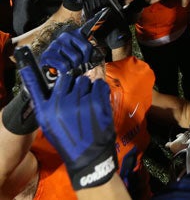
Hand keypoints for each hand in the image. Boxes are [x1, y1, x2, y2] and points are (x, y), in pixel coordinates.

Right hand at [19, 69, 116, 190]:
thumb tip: (50, 83)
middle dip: (74, 84)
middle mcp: (61, 103)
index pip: (45, 83)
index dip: (57, 79)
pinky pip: (99, 85)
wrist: (88, 156)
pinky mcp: (97, 102)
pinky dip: (100, 90)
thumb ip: (46, 104)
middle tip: (78, 94)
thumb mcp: (49, 125)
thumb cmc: (69, 140)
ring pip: (85, 80)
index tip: (62, 76)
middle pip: (69, 78)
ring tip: (88, 99)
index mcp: (46, 110)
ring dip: (88, 87)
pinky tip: (98, 100)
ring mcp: (80, 102)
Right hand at [39, 28, 94, 79]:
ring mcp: (56, 44)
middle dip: (82, 62)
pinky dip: (65, 70)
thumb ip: (89, 50)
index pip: (88, 45)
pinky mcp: (47, 54)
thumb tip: (101, 52)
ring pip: (75, 58)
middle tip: (76, 65)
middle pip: (84, 51)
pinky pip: (64, 65)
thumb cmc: (68, 60)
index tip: (85, 60)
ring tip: (69, 67)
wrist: (47, 69)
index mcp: (75, 33)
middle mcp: (65, 36)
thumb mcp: (80, 52)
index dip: (88, 55)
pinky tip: (61, 69)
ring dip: (73, 66)